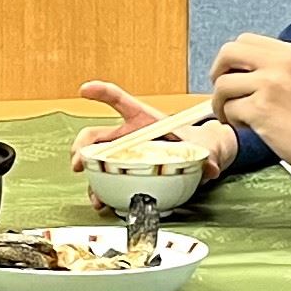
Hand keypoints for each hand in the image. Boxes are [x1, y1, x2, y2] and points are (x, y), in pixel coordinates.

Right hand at [71, 79, 235, 180]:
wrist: (194, 157)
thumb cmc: (193, 145)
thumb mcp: (201, 148)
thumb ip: (208, 157)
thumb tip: (211, 169)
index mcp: (143, 119)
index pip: (120, 100)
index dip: (101, 93)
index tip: (84, 90)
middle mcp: (127, 134)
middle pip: (97, 133)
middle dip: (83, 144)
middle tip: (78, 159)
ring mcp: (122, 153)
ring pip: (95, 157)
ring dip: (86, 168)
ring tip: (85, 181)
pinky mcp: (122, 171)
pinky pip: (104, 178)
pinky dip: (98, 189)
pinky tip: (99, 200)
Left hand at [209, 34, 290, 187]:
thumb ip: (271, 69)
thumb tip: (231, 71)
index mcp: (290, 53)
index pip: (244, 41)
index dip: (231, 59)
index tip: (233, 76)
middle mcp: (280, 63)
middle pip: (228, 53)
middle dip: (217, 74)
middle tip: (224, 94)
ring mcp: (270, 84)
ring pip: (223, 85)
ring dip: (223, 104)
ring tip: (239, 118)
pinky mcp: (261, 108)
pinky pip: (229, 110)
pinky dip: (234, 122)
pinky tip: (251, 128)